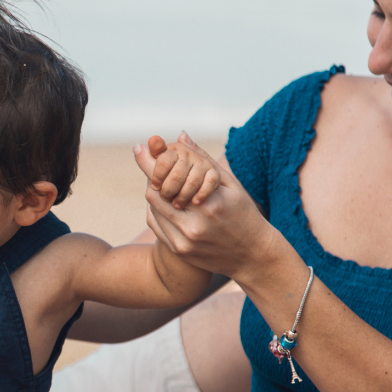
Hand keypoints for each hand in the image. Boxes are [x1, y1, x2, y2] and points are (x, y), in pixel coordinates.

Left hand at [134, 131, 277, 278]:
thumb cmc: (244, 214)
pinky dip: (156, 211)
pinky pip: (156, 226)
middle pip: (155, 194)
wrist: (252, 255)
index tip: (140, 148)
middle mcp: (193, 226)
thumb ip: (203, 161)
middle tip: (152, 166)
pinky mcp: (179, 251)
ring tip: (162, 184)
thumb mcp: (231, 185)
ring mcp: (184, 242)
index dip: (150, 162)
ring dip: (154, 194)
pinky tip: (165, 203)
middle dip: (152, 177)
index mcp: (209, 205)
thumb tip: (181, 136)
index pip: (167, 178)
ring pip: (153, 210)